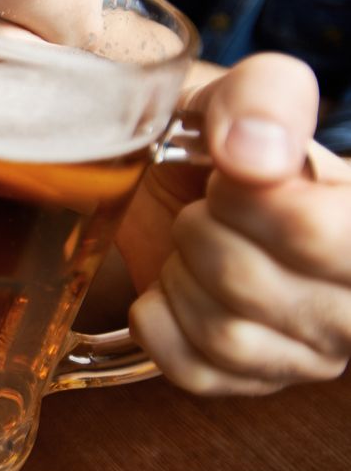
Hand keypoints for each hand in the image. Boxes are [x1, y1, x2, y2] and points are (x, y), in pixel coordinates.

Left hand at [117, 53, 350, 394]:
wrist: (167, 177)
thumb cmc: (217, 136)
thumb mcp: (242, 90)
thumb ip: (262, 98)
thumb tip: (254, 160)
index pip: (312, 232)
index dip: (242, 198)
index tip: (226, 175)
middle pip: (250, 285)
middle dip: (200, 232)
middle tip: (201, 208)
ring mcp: (312, 348)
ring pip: (223, 336)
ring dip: (179, 277)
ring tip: (189, 246)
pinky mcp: (256, 380)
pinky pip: (193, 370)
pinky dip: (159, 322)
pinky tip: (172, 287)